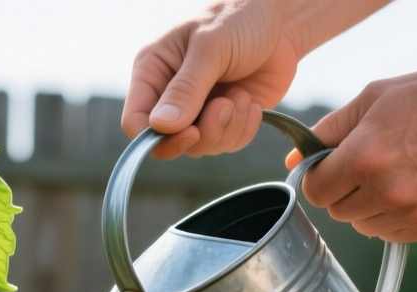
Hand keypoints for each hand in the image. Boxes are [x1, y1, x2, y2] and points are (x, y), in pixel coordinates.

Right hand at [122, 2, 301, 160]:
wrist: (281, 21)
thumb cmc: (239, 19)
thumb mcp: (210, 47)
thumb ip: (186, 88)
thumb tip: (161, 126)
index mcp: (153, 71)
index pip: (135, 120)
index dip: (157, 136)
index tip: (190, 132)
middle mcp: (170, 95)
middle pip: (168, 141)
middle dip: (202, 134)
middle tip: (225, 107)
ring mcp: (198, 109)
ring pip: (200, 147)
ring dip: (226, 128)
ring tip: (241, 97)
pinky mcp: (226, 119)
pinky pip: (226, 144)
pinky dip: (243, 130)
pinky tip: (251, 103)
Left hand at [285, 68, 416, 242]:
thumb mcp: (373, 99)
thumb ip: (328, 131)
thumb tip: (293, 160)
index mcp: (365, 158)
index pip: (316, 191)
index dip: (321, 177)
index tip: (334, 165)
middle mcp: (388, 192)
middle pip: (339, 212)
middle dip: (346, 191)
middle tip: (372, 164)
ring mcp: (415, 214)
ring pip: (366, 226)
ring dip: (371, 206)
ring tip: (398, 173)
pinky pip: (396, 234)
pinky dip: (398, 217)